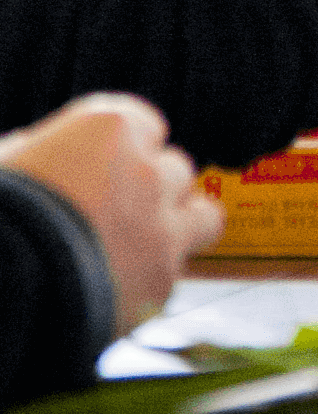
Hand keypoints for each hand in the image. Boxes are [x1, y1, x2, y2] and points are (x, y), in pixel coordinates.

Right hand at [0, 95, 221, 329]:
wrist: (2, 284)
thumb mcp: (6, 162)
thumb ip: (40, 150)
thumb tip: (40, 151)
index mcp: (109, 129)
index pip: (147, 124)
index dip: (127, 150)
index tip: (108, 166)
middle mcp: (147, 171)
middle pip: (175, 169)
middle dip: (152, 189)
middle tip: (116, 213)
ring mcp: (161, 227)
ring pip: (202, 215)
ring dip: (179, 227)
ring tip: (143, 246)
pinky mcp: (162, 282)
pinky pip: (175, 272)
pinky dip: (152, 279)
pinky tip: (118, 288)